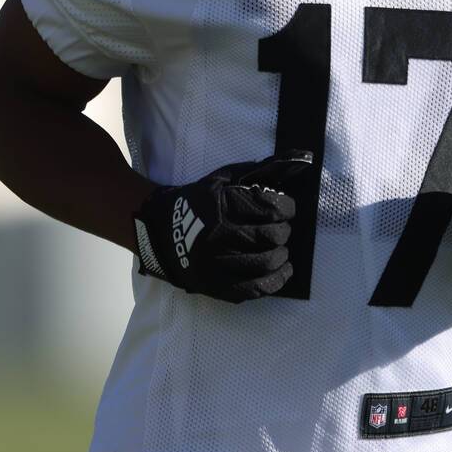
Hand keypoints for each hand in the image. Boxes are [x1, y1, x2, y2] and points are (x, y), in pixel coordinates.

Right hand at [133, 150, 311, 300]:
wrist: (161, 231)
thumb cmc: (197, 202)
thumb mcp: (221, 179)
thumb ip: (253, 172)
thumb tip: (289, 162)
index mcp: (221, 206)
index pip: (269, 208)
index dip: (287, 208)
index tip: (288, 208)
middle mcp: (219, 236)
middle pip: (271, 236)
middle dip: (284, 231)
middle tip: (283, 229)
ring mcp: (217, 264)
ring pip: (265, 264)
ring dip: (282, 255)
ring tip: (281, 249)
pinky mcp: (216, 286)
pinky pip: (254, 289)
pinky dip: (275, 280)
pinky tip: (282, 270)